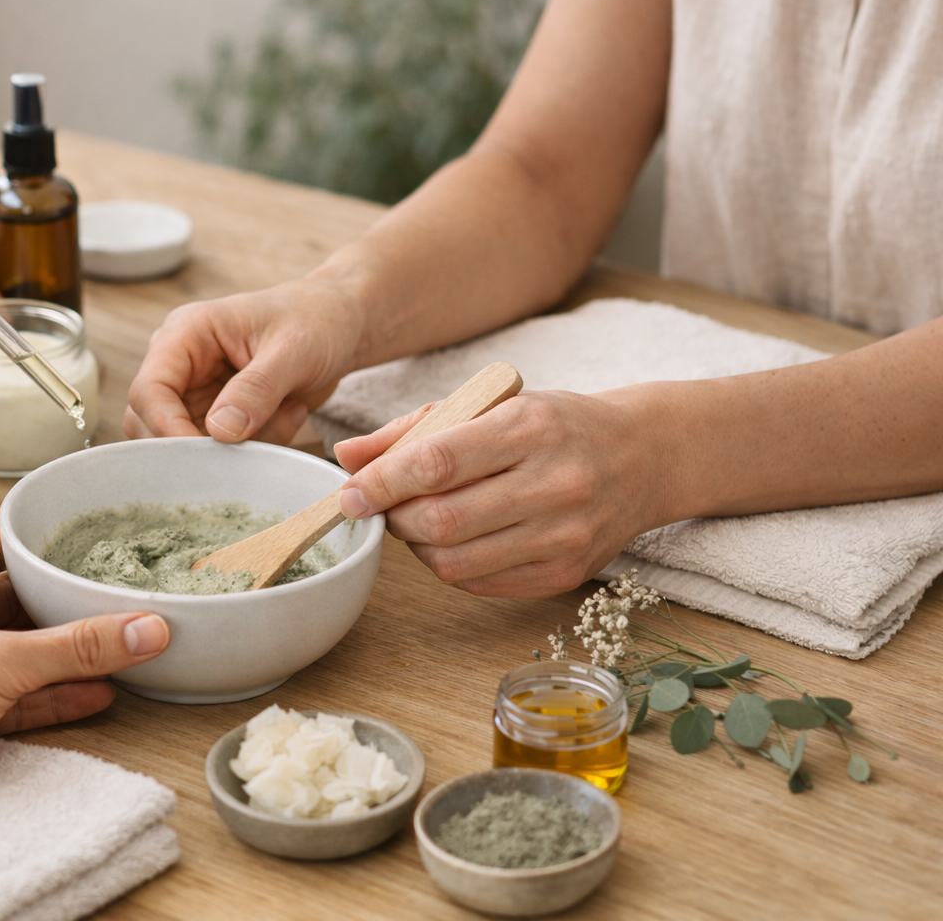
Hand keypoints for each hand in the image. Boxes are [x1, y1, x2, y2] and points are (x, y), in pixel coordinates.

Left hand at [0, 527, 170, 816]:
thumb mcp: (2, 659)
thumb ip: (77, 647)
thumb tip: (146, 628)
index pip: (1, 543)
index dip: (42, 539)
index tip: (89, 538)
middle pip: (23, 599)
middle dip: (68, 602)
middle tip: (121, 593)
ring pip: (28, 652)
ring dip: (71, 653)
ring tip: (125, 642)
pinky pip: (25, 697)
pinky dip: (59, 695)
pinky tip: (101, 692)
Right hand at [125, 278, 365, 444]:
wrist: (341, 325)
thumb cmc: (317, 319)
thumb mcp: (294, 350)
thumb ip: (257, 388)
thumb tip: (220, 431)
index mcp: (186, 334)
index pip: (149, 389)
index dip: (168, 428)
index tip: (208, 456)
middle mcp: (181, 365)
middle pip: (153, 424)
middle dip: (203, 445)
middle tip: (255, 443)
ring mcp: (197, 394)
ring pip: (187, 445)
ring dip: (238, 448)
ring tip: (285, 415)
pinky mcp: (217, 417)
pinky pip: (220, 451)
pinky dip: (257, 447)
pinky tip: (288, 415)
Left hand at [334, 389, 669, 597]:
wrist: (643, 457)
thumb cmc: (555, 425)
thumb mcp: (490, 406)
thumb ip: (413, 430)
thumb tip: (346, 456)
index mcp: (530, 428)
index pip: (438, 463)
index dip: (382, 483)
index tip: (350, 492)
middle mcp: (554, 484)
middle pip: (441, 521)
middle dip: (395, 517)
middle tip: (388, 504)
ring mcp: (564, 536)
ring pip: (454, 562)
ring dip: (418, 545)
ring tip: (420, 521)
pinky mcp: (566, 574)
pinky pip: (479, 584)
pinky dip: (449, 566)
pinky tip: (455, 540)